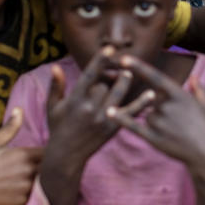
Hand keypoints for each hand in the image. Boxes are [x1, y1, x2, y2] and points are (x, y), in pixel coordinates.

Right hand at [0, 107, 43, 204]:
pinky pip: (37, 198)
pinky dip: (37, 195)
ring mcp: (26, 187)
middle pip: (52, 168)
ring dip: (46, 182)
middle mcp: (28, 170)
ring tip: (44, 181)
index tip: (51, 155)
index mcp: (24, 154)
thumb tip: (19, 110)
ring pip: (47, 184)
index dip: (53, 154)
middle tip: (51, 169)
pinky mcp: (22, 202)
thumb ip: (10, 128)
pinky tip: (34, 193)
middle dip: (52, 168)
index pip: (51, 152)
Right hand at [39, 47, 150, 204]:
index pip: (89, 76)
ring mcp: (102, 119)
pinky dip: (142, 103)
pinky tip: (152, 94)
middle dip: (109, 75)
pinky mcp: (112, 129)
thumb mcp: (52, 107)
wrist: (66, 156)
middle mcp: (89, 109)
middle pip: (105, 84)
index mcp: (75, 100)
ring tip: (129, 74)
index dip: (100, 61)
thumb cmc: (58, 127)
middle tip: (115, 68)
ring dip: (125, 82)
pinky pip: (130, 113)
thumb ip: (56, 86)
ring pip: (119, 95)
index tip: (109, 48)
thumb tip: (56, 66)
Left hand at [110, 54, 204, 204]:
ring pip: (147, 115)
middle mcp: (166, 105)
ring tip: (176, 133)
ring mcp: (159, 122)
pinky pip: (134, 126)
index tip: (123, 58)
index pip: (154, 76)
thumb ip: (199, 89)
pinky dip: (121, 119)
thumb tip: (194, 77)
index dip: (138, 67)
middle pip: (151, 99)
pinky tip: (109, 113)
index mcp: (179, 94)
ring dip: (156, 121)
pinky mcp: (154, 138)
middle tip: (178, 121)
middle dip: (160, 107)